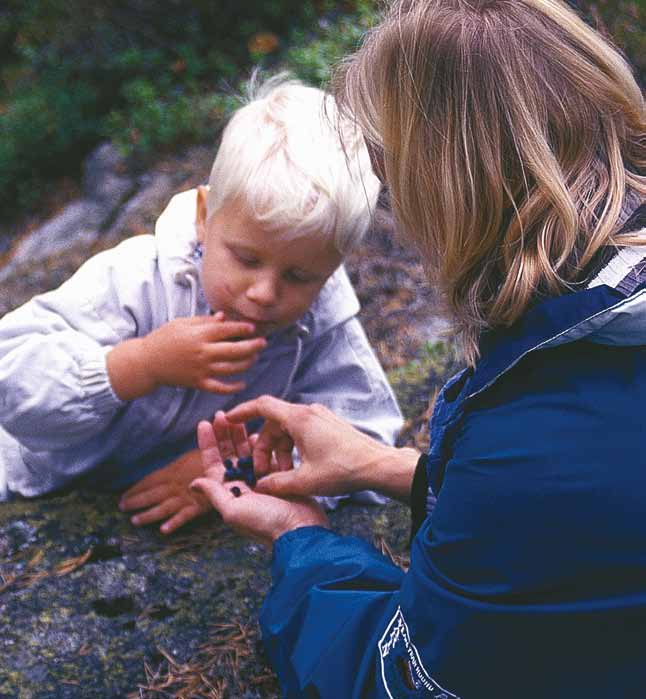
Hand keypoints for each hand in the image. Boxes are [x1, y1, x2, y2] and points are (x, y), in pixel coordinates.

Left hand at [119, 449, 210, 533]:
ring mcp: (186, 496)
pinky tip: (163, 531)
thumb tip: (166, 468)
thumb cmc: (210, 459)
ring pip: (164, 507)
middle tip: (122, 508)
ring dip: (149, 514)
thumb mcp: (191, 456)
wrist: (228, 466)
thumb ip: (178, 464)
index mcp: (174, 470)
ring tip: (135, 521)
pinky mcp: (198, 506)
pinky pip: (184, 516)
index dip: (136, 488)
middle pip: (153, 494)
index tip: (124, 495)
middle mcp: (176, 484)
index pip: (150, 480)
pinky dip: (174, 523)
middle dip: (137, 501)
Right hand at [142, 313, 266, 392]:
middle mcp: (203, 352)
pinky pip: (220, 387)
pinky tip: (243, 383)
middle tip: (263, 343)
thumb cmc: (164, 338)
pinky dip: (233, 387)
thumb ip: (204, 321)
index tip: (253, 327)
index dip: (243, 328)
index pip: (227, 330)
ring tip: (254, 357)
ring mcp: (201, 369)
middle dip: (253, 346)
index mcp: (199, 335)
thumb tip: (224, 317)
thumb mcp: (182, 323)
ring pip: (232, 368)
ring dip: (247, 363)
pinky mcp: (198, 383)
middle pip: (235, 350)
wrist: (147, 362)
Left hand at [190, 418, 327, 548]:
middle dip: (225, 434)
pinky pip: (268, 456)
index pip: (214, 463)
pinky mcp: (279, 477)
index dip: (208, 443)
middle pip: (230, 454)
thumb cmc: (267, 523)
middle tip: (222, 415)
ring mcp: (261, 481)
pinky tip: (259, 433)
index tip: (204, 423)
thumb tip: (193, 483)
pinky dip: (263, 444)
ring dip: (243, 436)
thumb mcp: (234, 510)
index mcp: (230, 492)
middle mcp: (243, 485)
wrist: (301, 530)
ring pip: (248, 452)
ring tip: (239, 419)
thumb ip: (214, 494)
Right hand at [223, 396, 413, 499]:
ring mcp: (319, 417)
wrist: (378, 465)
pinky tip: (297, 468)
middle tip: (262, 471)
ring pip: (287, 429)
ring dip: (280, 450)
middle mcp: (308, 412)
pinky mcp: (328, 425)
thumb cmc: (344, 470)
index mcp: (299, 418)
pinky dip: (293, 447)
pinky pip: (301, 431)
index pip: (262, 405)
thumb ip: (277, 483)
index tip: (227, 420)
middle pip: (273, 423)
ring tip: (283, 475)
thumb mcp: (306, 481)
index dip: (241, 412)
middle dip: (264, 446)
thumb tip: (259, 486)